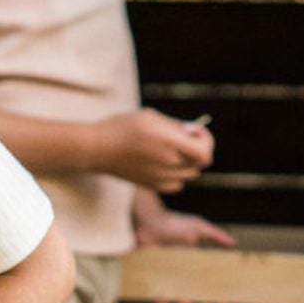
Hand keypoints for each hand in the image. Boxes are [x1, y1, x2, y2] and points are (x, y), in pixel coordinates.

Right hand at [98, 108, 213, 191]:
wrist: (97, 148)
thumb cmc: (122, 127)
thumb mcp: (150, 116)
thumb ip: (176, 126)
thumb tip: (195, 132)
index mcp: (168, 142)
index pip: (204, 152)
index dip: (206, 140)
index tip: (195, 131)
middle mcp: (166, 162)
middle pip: (199, 163)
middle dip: (197, 149)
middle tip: (184, 138)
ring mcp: (159, 177)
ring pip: (189, 175)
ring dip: (187, 162)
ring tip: (171, 150)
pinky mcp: (151, 185)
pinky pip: (176, 184)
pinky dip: (176, 175)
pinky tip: (164, 163)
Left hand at [134, 201, 235, 302]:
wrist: (148, 221)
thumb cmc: (173, 223)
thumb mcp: (198, 226)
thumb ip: (215, 235)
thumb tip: (233, 243)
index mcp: (197, 267)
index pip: (211, 287)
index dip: (218, 299)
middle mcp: (184, 276)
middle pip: (197, 298)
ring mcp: (169, 279)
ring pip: (178, 299)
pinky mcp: (153, 278)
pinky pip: (157, 293)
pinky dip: (160, 300)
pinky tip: (163, 302)